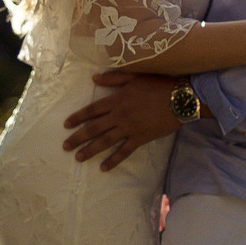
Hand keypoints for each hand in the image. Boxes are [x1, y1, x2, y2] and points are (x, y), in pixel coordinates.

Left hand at [62, 72, 181, 170]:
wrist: (180, 98)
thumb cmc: (158, 84)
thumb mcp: (134, 76)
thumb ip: (113, 78)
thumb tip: (94, 78)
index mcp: (117, 99)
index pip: (92, 110)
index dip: (77, 117)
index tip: (66, 124)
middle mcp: (119, 115)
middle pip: (94, 128)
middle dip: (77, 137)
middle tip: (65, 146)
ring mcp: (129, 128)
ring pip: (105, 141)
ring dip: (90, 150)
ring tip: (78, 158)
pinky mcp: (140, 138)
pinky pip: (124, 152)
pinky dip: (114, 160)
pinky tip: (103, 167)